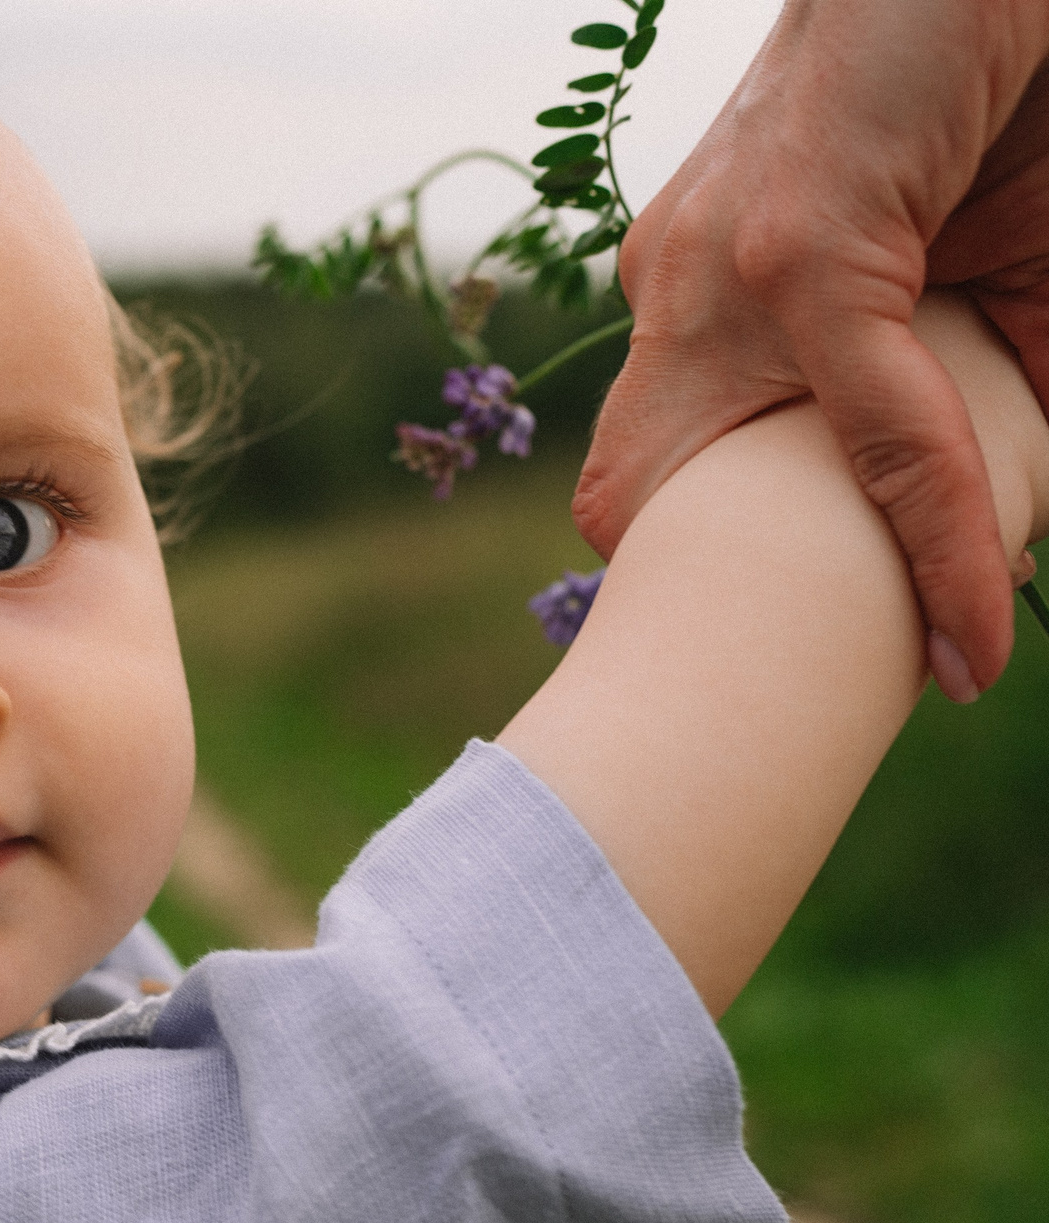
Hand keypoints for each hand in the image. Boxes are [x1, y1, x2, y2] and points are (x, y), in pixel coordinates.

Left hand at [572, 0, 1048, 701]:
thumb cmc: (988, 95)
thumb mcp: (974, 258)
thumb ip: (965, 378)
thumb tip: (998, 509)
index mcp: (698, 295)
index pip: (647, 471)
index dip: (696, 571)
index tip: (780, 660)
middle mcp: (681, 290)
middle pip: (637, 502)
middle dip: (701, 623)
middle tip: (789, 715)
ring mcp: (724, 271)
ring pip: (752, 491)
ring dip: (825, 604)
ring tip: (896, 687)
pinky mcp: (801, 248)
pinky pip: (880, 431)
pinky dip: (935, 535)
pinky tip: (970, 624)